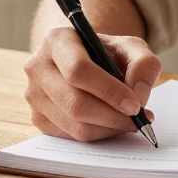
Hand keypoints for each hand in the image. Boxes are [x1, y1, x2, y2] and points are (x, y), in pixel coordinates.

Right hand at [23, 29, 160, 140]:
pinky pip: (70, 136)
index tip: (135, 105)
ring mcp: (34, 94)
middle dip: (112, 116)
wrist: (83, 61)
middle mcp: (38, 66)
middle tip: (139, 119)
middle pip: (75, 103)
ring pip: (74, 125)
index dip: (109, 91)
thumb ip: (143, 64)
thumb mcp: (131, 47)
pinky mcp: (37, 118)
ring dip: (108, 129)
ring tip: (129, 121)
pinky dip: (97, 135)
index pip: (78, 71)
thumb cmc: (106, 53)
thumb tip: (139, 94)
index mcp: (57, 40)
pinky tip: (111, 124)